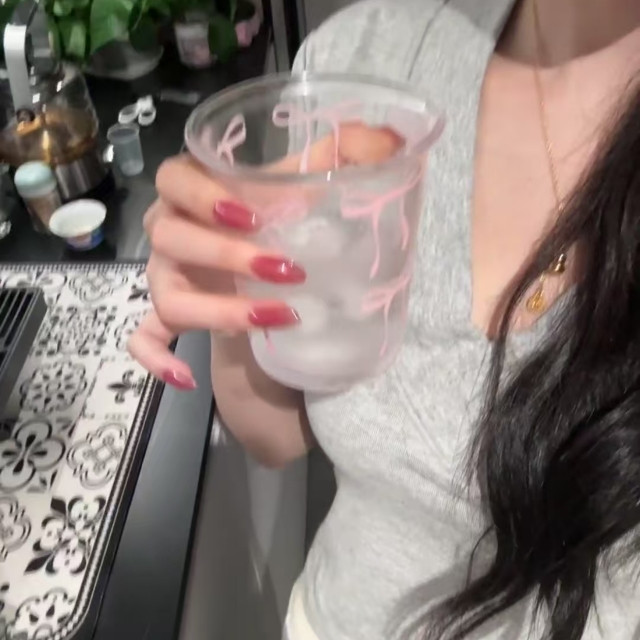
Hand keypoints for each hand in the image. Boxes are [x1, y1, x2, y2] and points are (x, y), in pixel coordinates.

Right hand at [129, 124, 404, 389]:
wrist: (265, 276)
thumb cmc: (278, 223)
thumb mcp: (302, 191)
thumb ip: (338, 160)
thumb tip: (387, 135)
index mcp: (195, 192)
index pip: (173, 179)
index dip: (202, 196)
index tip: (251, 216)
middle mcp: (172, 232)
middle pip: (168, 238)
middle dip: (224, 254)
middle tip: (285, 269)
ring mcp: (167, 279)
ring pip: (167, 295)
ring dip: (217, 309)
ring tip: (276, 317)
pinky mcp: (170, 318)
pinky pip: (144, 340)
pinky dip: (157, 358)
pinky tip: (187, 378)